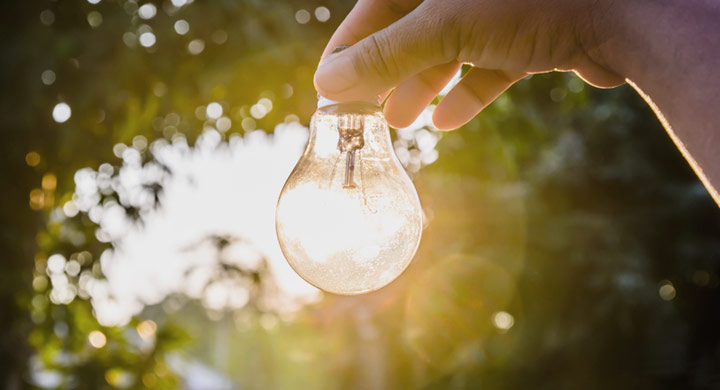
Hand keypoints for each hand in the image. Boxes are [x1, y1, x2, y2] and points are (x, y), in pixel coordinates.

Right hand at [314, 0, 623, 129]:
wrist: (624, 15)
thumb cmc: (529, 1)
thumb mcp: (442, 26)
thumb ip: (385, 54)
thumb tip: (326, 82)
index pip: (378, 4)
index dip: (351, 44)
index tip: (328, 82)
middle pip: (411, 28)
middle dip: (388, 71)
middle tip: (366, 109)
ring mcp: (500, 9)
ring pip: (449, 49)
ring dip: (423, 85)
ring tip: (402, 121)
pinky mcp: (530, 35)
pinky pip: (487, 64)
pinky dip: (467, 91)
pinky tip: (446, 120)